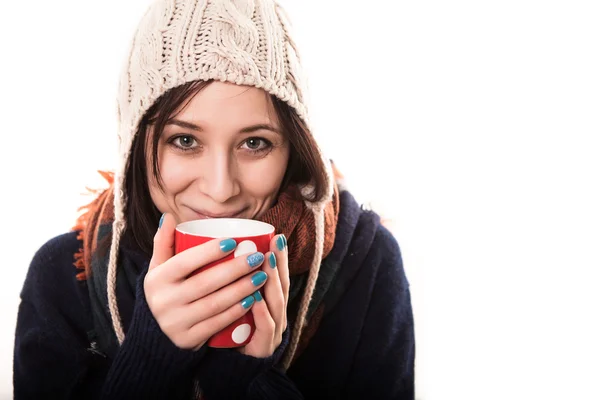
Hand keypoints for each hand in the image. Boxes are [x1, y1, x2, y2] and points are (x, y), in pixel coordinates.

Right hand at [144, 213, 267, 350]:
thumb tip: (169, 216)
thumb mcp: (158, 268)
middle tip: (257, 257)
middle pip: (204, 283)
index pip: (184, 262)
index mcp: (157, 279)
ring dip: (241, 289)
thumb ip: (163, 242)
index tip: (234, 241)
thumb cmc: (165, 291)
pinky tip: (253, 299)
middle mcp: (164, 301)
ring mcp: (175, 323)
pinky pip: (216, 324)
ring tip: (262, 276)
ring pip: (214, 304)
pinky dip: (236, 311)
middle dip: (235, 269)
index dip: (209, 252)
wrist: (154, 334)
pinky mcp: (188, 339)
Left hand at [237, 233, 289, 357]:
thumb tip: (221, 249)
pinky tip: (256, 299)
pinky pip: (265, 327)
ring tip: (267, 263)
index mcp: (270, 301)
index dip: (280, 257)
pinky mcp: (264, 346)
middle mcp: (277, 313)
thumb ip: (233, 279)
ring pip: (277, 303)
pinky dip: (262, 312)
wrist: (231, 364)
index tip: (275, 236)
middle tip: (275, 243)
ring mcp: (274, 330)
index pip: (278, 275)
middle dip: (280, 263)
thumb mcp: (234, 300)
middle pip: (282, 285)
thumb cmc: (232, 328)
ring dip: (272, 282)